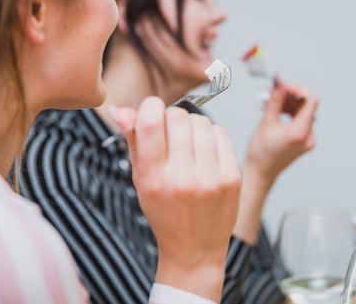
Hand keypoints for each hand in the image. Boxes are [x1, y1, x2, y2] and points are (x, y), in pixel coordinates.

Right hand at [114, 97, 240, 301]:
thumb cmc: (165, 212)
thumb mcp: (141, 181)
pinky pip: (221, 133)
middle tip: (171, 133)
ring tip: (189, 142)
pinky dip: (211, 135)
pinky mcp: (231, 177)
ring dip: (193, 125)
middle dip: (172, 118)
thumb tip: (123, 108)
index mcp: (153, 179)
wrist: (195, 250)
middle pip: (178, 117)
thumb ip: (133, 142)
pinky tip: (205, 150)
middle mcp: (182, 178)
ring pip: (202, 122)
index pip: (151, 123)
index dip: (150, 106)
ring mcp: (210, 178)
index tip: (152, 111)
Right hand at [232, 80, 317, 244]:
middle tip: (273, 91)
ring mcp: (309, 140)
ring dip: (288, 104)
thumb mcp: (266, 121)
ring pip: (303, 112)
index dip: (298, 89)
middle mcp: (309, 137)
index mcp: (301, 132)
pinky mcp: (305, 141)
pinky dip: (290, 113)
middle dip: (290, 96)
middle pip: (306, 106)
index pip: (311, 101)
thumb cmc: (260, 152)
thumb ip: (275, 98)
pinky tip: (276, 111)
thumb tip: (279, 80)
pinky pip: (301, 121)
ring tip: (269, 101)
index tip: (284, 86)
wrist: (260, 173)